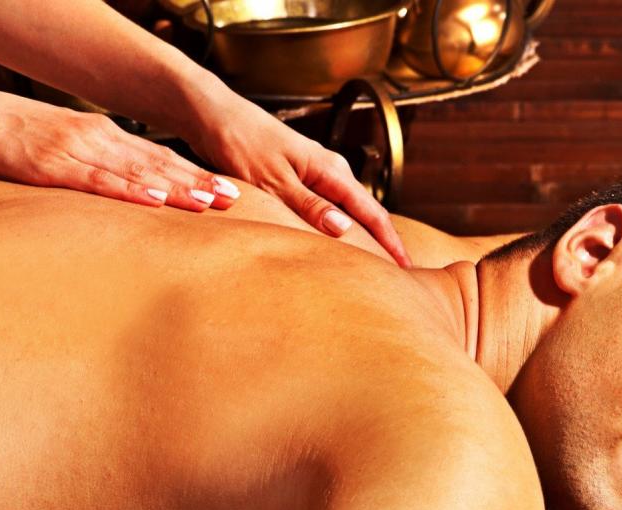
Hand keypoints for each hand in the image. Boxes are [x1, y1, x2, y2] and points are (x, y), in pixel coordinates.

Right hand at [0, 80, 240, 210]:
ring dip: (175, 188)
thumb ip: (97, 167)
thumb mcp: (66, 148)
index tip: (225, 189)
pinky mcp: (55, 166)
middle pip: (159, 165)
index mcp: (104, 135)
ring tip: (208, 202)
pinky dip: (129, 192)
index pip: (159, 157)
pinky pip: (98, 182)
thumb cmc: (15, 136)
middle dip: (198, 182)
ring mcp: (79, 151)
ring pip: (137, 173)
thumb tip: (128, 191)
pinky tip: (153, 201)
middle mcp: (99, 139)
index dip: (194, 174)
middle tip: (234, 199)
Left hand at [191, 96, 411, 267]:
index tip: (407, 270)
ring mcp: (314, 176)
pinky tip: (335, 248)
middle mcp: (328, 172)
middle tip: (396, 280)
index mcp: (329, 170)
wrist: (214, 116)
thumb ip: (308, 205)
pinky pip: (327, 211)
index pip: (371, 212)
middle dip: (382, 245)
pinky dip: (336, 231)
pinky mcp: (298, 181)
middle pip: (366, 214)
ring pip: (347, 214)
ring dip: (360, 240)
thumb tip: (344, 230)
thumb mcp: (273, 180)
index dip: (390, 243)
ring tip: (371, 271)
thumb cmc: (240, 143)